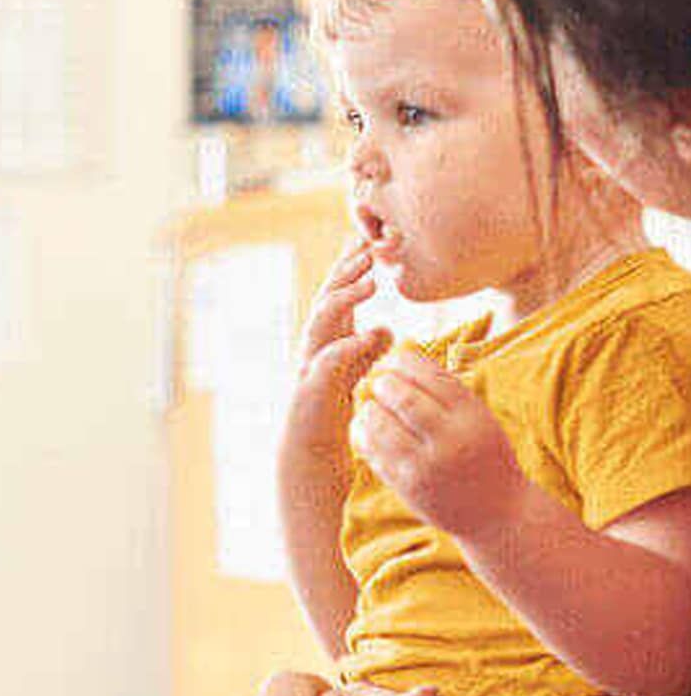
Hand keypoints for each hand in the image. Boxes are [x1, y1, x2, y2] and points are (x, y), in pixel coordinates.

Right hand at [287, 241, 391, 455]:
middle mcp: (313, 348)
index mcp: (325, 340)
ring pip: (320, 324)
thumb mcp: (354, 375)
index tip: (369, 238)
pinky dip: (347, 347)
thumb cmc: (331, 414)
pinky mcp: (311, 393)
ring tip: (369, 282)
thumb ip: (366, 350)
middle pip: (325, 300)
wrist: (308, 456)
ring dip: (343, 300)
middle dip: (345, 272)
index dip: (350, 267)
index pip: (336, 295)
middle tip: (369, 248)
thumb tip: (386, 329)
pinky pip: (327, 364)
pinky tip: (369, 334)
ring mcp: (308, 369)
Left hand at [350, 347, 529, 539]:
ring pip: (381, 427)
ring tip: (369, 404)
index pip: (431, 376)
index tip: (392, 360)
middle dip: (383, 384)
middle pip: (403, 400)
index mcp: (472, 416)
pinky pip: (374, 454)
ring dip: (368, 409)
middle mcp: (450, 440)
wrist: (497, 513)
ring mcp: (425, 466)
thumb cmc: (483, 454)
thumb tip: (400, 349)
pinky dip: (363, 435)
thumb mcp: (478, 417)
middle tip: (376, 382)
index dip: (404, 362)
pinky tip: (364, 427)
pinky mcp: (406, 486)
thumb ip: (445, 390)